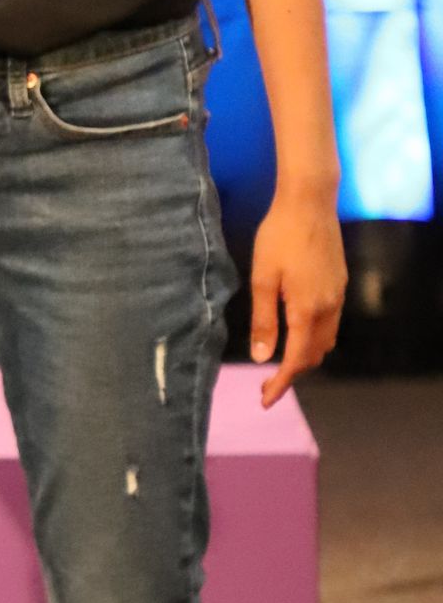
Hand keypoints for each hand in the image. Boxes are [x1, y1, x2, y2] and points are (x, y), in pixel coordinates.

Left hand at [248, 194, 345, 406]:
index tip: (265, 399)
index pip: (296, 360)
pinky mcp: (339, 283)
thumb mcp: (262, 279)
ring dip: (305, 356)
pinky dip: (314, 337)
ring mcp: (338, 295)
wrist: (310, 203)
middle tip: (267, 384)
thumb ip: (264, 320)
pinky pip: (330, 323)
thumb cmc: (279, 237)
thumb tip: (263, 358)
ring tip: (280, 362)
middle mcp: (328, 308)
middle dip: (292, 374)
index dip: (282, 384)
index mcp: (307, 310)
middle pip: (314, 355)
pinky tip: (297, 332)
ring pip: (325, 340)